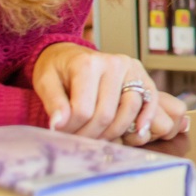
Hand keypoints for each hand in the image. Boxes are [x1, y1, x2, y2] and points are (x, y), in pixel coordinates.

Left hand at [31, 44, 188, 144]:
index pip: (83, 110)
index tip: (62, 133)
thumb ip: (53, 103)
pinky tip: (138, 132)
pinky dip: (146, 118)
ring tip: (97, 138)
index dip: (71, 129)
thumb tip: (58, 125)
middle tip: (78, 140)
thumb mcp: (45, 82)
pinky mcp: (142, 75)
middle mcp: (113, 63)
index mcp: (87, 64)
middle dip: (90, 134)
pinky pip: (150, 100)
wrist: (69, 54)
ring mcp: (131, 69)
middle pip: (106, 114)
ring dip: (113, 132)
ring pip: (129, 110)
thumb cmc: (57, 69)